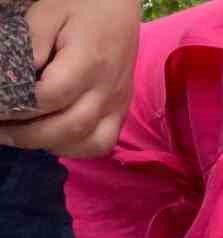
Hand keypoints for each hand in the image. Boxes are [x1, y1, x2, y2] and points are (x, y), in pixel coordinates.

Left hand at [0, 0, 138, 155]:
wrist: (118, 8)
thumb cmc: (79, 6)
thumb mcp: (46, 13)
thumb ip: (29, 44)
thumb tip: (10, 79)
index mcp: (88, 63)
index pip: (50, 97)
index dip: (19, 108)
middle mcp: (106, 90)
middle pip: (69, 127)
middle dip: (28, 135)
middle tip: (1, 131)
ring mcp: (116, 104)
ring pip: (88, 142)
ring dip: (51, 145)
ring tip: (22, 136)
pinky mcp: (120, 110)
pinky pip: (102, 143)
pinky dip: (75, 148)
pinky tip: (52, 138)